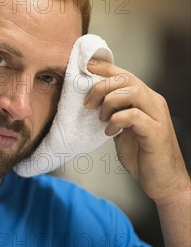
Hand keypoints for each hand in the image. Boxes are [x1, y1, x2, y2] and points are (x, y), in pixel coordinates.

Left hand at [84, 59, 189, 202]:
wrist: (162, 180)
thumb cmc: (141, 154)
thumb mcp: (121, 128)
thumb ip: (112, 112)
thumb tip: (89, 100)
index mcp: (145, 99)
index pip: (124, 75)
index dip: (104, 68)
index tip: (85, 66)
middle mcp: (153, 102)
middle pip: (125, 79)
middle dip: (101, 87)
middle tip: (88, 104)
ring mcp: (157, 116)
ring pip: (131, 92)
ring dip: (109, 103)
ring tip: (101, 119)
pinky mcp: (156, 132)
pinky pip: (133, 116)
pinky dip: (116, 121)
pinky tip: (109, 133)